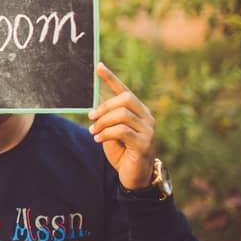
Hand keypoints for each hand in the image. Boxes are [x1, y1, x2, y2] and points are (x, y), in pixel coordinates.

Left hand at [88, 62, 156, 190]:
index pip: (124, 90)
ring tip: (94, 131)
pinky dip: (106, 133)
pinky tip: (98, 138)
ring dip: (103, 122)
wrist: (133, 175)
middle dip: (104, 107)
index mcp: (138, 111)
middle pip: (124, 99)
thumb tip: (92, 101)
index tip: (98, 66)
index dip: (110, 78)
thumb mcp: (111, 130)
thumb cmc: (121, 150)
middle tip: (91, 117)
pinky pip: (122, 131)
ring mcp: (149, 130)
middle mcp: (146, 117)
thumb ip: (106, 116)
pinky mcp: (145, 144)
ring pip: (122, 115)